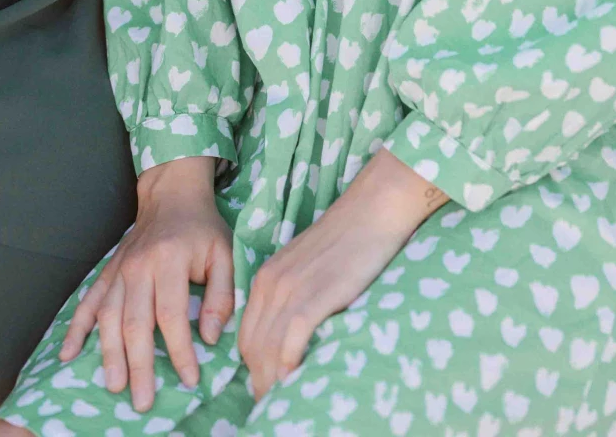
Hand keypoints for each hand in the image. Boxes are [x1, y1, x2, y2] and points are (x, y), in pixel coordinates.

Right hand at [59, 156, 233, 413]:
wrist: (171, 194)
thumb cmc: (202, 229)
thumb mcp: (224, 254)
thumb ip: (220, 295)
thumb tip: (208, 337)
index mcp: (169, 260)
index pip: (171, 314)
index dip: (179, 351)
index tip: (190, 380)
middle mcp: (139, 267)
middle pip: (135, 322)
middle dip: (139, 365)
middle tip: (142, 402)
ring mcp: (119, 269)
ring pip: (108, 316)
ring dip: (109, 354)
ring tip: (114, 385)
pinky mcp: (108, 271)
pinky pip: (88, 302)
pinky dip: (76, 328)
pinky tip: (68, 353)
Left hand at [238, 150, 448, 400]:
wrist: (368, 212)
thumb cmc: (343, 242)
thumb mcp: (303, 268)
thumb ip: (290, 295)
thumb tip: (289, 336)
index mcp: (265, 279)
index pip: (246, 336)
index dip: (252, 368)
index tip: (265, 388)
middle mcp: (270, 285)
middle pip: (253, 348)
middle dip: (259, 381)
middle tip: (273, 403)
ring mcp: (291, 290)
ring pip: (268, 350)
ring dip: (272, 382)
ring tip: (283, 402)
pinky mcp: (314, 296)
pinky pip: (291, 341)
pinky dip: (289, 367)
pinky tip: (295, 382)